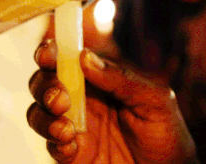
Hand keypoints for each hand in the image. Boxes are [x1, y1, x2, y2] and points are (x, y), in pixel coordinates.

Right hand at [27, 39, 196, 163]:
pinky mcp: (74, 156)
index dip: (52, 52)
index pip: (69, 60)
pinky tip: (71, 144)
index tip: (48, 53)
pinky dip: (55, 143)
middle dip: (44, 84)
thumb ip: (121, 79)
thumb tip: (85, 57)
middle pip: (45, 83)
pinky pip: (52, 147)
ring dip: (44, 116)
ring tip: (66, 127)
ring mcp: (75, 128)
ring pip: (39, 114)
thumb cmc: (166, 131)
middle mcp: (83, 101)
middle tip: (60, 96)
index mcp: (101, 81)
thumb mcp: (153, 100)